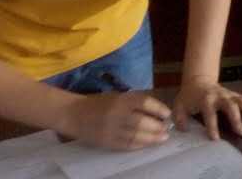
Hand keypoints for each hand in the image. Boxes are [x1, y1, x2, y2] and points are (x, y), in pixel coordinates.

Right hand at [59, 92, 173, 149]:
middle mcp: (117, 114)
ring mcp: (111, 129)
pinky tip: (147, 144)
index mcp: (121, 100)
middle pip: (142, 122)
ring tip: (162, 138)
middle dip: (157, 126)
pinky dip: (139, 145)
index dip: (159, 109)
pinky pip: (126, 145)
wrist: (74, 114)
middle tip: (166, 129)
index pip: (145, 103)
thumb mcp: (118, 96)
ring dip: (151, 138)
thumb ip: (135, 102)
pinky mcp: (106, 142)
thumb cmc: (100, 103)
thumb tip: (157, 111)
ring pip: (135, 135)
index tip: (167, 114)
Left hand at [174, 78, 241, 140]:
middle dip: (236, 119)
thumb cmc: (189, 96)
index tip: (215, 138)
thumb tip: (183, 129)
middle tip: (241, 132)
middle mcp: (221, 96)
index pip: (210, 113)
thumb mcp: (179, 105)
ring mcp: (231, 95)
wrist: (199, 80)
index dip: (212, 125)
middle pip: (231, 107)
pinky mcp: (237, 95)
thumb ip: (179, 118)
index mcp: (206, 100)